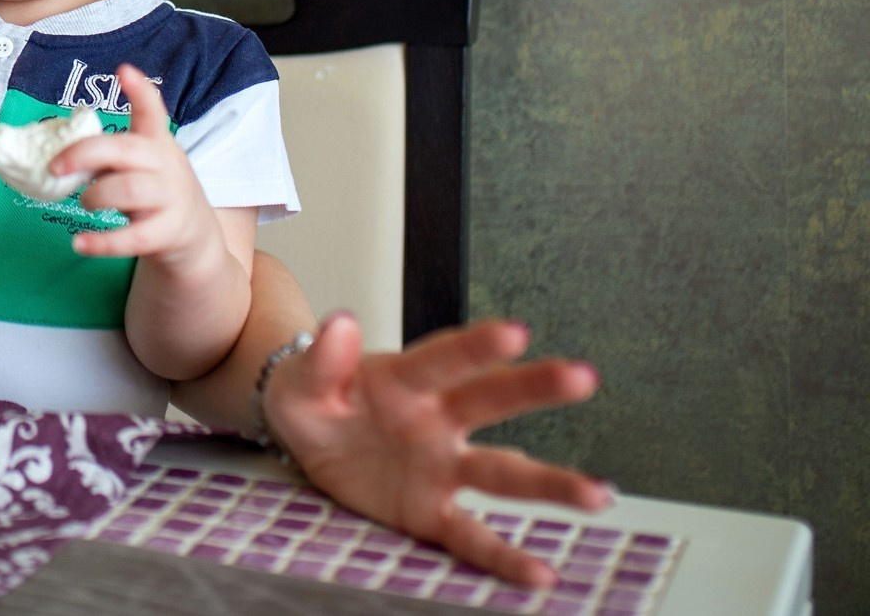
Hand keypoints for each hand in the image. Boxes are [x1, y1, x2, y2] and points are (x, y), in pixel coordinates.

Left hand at [52, 64, 222, 269]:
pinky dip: (102, 242)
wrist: (194, 239)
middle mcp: (167, 165)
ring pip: (130, 189)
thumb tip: (54, 156)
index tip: (124, 71)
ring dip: (96, 195)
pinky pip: (134, 238)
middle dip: (86, 153)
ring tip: (85, 203)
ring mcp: (171, 198)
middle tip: (55, 166)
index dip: (140, 92)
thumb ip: (109, 155)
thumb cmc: (154, 193)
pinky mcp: (169, 232)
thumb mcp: (140, 166)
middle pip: (127, 150)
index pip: (152, 112)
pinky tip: (79, 243)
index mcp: (156, 143)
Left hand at [264, 311, 607, 587]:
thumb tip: (341, 323)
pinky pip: (471, 534)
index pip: (442, 358)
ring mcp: (440, 464)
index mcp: (402, 378)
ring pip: (501, 472)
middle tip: (582, 377)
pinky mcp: (430, 510)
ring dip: (550, 482)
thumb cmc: (310, 397)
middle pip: (490, 400)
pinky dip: (503, 557)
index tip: (516, 333)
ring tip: (599, 494)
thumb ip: (322, 358)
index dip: (477, 346)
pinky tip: (540, 575)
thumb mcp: (300, 378)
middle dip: (534, 388)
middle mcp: (435, 417)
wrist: (305, 437)